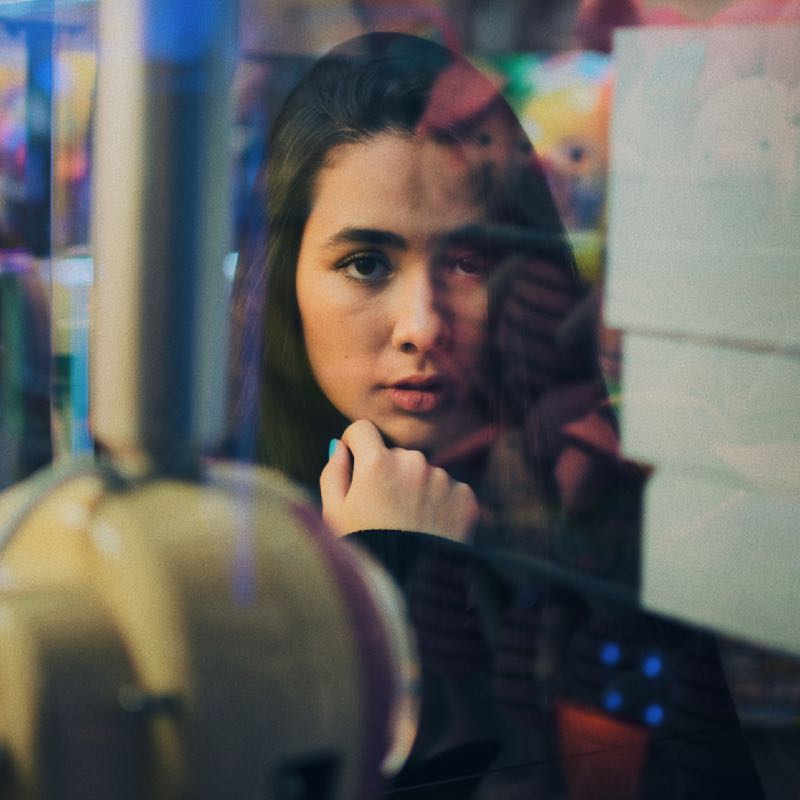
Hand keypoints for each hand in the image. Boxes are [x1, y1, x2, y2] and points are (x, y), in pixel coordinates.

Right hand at [319, 419, 478, 541]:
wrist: (413, 589)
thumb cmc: (366, 551)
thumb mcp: (335, 515)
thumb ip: (333, 473)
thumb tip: (339, 447)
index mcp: (376, 463)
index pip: (363, 430)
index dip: (355, 444)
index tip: (354, 460)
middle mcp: (412, 462)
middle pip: (395, 455)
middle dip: (388, 473)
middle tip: (384, 512)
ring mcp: (442, 479)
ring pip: (423, 473)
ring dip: (415, 490)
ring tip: (408, 526)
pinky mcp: (465, 497)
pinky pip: (448, 490)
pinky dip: (440, 505)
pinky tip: (430, 531)